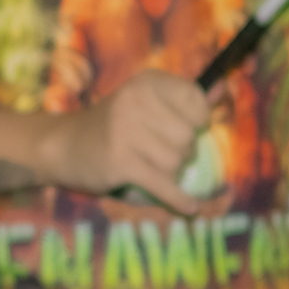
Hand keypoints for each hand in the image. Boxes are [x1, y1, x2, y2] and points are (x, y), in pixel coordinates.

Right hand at [49, 70, 210, 212]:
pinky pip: (164, 185)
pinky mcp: (120, 161)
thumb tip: (224, 88)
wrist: (63, 145)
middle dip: (179, 149)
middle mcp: (135, 100)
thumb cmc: (112, 125)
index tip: (181, 124)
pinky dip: (178, 199)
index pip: (196, 101)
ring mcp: (125, 130)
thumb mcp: (145, 103)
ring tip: (145, 163)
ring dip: (168, 170)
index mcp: (145, 82)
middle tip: (154, 148)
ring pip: (176, 162)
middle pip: (188, 137)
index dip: (196, 118)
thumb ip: (186, 98)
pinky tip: (188, 206)